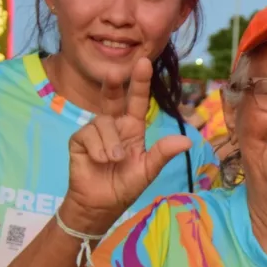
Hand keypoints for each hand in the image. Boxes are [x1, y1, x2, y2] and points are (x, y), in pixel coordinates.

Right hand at [60, 58, 191, 234]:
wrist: (101, 204)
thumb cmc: (125, 185)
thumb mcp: (148, 170)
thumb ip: (163, 153)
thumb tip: (187, 140)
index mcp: (133, 128)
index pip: (137, 102)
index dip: (140, 83)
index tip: (144, 62)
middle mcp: (114, 125)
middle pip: (112, 98)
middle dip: (113, 85)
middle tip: (115, 73)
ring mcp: (95, 131)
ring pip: (102, 122)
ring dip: (110, 143)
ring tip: (113, 160)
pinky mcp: (79, 140)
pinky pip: (88, 135)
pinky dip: (97, 150)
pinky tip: (99, 161)